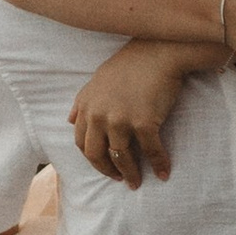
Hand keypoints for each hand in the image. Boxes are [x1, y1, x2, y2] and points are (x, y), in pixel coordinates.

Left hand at [71, 41, 207, 185]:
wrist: (158, 52)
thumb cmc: (130, 64)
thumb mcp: (98, 80)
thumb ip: (82, 102)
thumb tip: (70, 121)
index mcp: (87, 106)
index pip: (82, 143)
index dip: (93, 160)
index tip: (105, 167)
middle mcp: (99, 115)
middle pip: (96, 155)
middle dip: (107, 171)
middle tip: (119, 180)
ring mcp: (120, 120)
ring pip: (121, 157)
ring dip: (131, 174)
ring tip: (137, 182)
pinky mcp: (144, 122)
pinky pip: (151, 151)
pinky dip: (159, 164)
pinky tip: (164, 173)